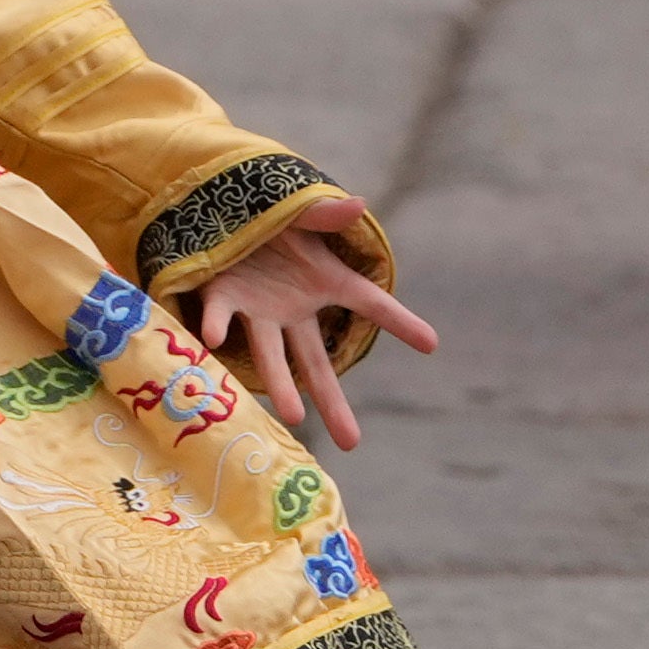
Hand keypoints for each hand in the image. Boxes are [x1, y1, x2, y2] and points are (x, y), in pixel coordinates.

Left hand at [189, 217, 437, 454]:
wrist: (221, 213)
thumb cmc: (271, 217)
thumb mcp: (298, 212)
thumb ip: (324, 217)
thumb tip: (359, 205)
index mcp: (323, 280)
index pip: (369, 303)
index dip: (400, 321)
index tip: (433, 344)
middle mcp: (294, 307)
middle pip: (315, 362)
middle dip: (332, 401)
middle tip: (352, 443)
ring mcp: (259, 309)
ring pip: (272, 354)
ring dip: (280, 384)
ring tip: (294, 417)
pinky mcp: (222, 297)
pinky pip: (221, 314)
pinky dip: (219, 325)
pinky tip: (215, 339)